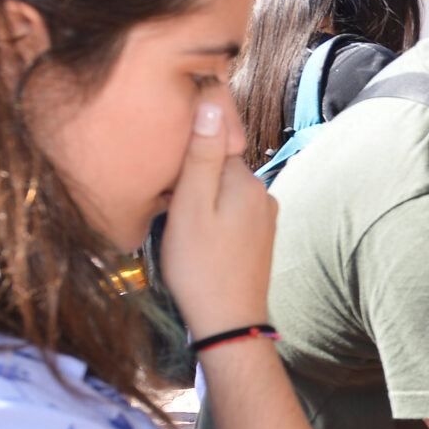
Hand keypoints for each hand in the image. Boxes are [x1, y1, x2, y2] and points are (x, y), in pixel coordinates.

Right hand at [159, 99, 276, 339]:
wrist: (229, 324)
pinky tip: (195, 236)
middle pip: (217, 163)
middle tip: (165, 202)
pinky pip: (228, 209)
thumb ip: (200, 156)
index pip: (213, 138)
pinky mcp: (259, 235)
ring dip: (197, 196)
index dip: (183, 148)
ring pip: (221, 188)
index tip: (165, 170)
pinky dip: (209, 214)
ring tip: (176, 221)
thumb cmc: (201, 268)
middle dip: (189, 174)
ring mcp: (263, 214)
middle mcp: (261, 191)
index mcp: (245, 179)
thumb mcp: (190, 207)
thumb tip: (210, 103)